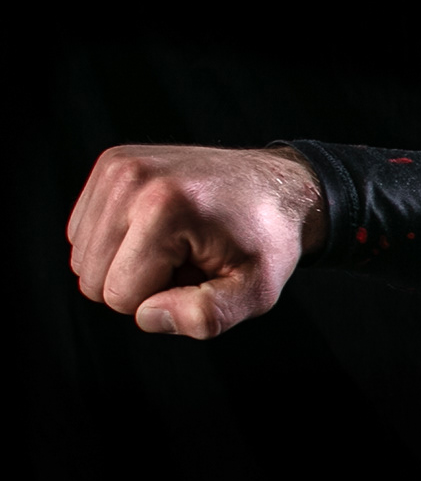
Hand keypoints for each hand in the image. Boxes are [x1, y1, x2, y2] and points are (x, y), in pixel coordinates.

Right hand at [67, 145, 326, 338]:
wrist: (278, 186)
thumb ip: (206, 316)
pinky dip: (118, 241)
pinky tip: (162, 228)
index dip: (162, 299)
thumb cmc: (266, 243)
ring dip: (128, 263)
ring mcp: (117, 166)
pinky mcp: (111, 164)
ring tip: (179, 243)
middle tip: (190, 259)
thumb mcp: (255, 292)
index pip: (120, 296)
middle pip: (91, 278)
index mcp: (165, 208)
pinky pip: (83, 233)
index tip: (201, 273)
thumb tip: (147, 315)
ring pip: (83, 257)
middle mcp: (131, 179)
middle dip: (141, 283)